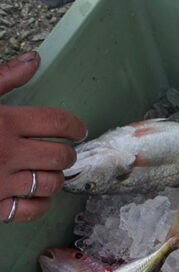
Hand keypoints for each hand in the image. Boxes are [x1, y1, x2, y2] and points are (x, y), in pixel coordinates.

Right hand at [0, 52, 87, 222]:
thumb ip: (2, 78)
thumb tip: (33, 60)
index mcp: (3, 123)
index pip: (58, 123)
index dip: (75, 126)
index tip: (77, 130)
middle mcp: (5, 154)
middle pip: (61, 156)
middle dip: (66, 153)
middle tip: (60, 151)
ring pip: (51, 183)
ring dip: (54, 177)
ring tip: (46, 171)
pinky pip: (30, 210)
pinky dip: (39, 204)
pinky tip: (34, 194)